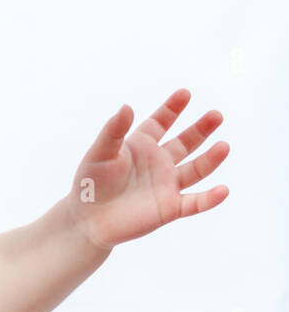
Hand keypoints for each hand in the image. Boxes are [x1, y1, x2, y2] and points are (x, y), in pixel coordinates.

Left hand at [66, 89, 229, 250]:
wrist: (87, 218)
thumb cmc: (91, 182)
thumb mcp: (100, 152)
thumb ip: (114, 130)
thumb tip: (127, 106)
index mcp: (141, 145)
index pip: (161, 122)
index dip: (172, 108)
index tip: (185, 93)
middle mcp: (158, 162)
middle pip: (185, 142)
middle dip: (200, 129)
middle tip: (216, 115)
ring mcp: (166, 185)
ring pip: (195, 169)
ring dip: (211, 159)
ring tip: (224, 146)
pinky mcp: (170, 208)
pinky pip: (195, 203)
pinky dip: (210, 198)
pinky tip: (223, 190)